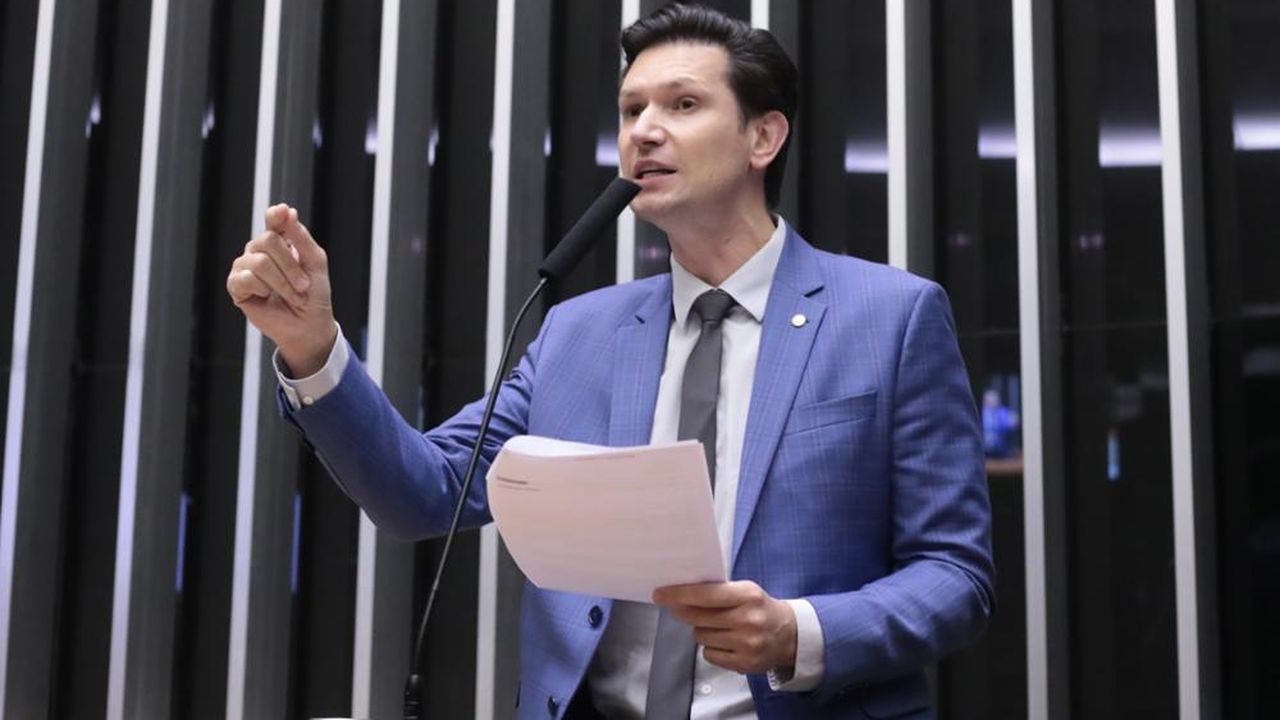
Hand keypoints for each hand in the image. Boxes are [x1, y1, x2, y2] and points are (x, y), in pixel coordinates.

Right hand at [226, 203, 336, 375]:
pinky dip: (263, 290)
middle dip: (290, 266)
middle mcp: (259, 249)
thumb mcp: (314, 262)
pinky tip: (266, 297)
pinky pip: (246, 279)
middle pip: (268, 240)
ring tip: (294, 296)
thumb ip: (300, 237)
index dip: (276, 216)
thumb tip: (286, 210)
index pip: (273, 219)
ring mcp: (245, 266)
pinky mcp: (236, 285)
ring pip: (259, 262)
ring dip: (282, 283)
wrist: (308, 324)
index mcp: (280, 240)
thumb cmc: (313, 294)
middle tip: (303, 285)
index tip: (283, 214)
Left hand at [652, 580, 796, 674]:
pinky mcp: (744, 663)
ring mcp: (747, 644)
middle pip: (698, 617)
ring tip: (717, 626)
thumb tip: (679, 594)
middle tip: (678, 608)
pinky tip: (724, 641)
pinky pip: (709, 654)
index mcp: (748, 595)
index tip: (660, 594)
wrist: (789, 635)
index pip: (705, 595)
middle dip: (684, 612)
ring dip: (701, 630)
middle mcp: (749, 620)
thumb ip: (717, 591)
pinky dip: (711, 647)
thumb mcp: (744, 591)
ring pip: (701, 636)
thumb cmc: (759, 608)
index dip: (679, 594)